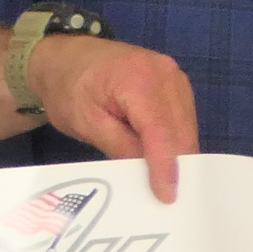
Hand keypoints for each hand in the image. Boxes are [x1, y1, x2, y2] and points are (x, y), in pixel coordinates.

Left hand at [27, 34, 198, 201]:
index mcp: (137, 78)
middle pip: (180, 130)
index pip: (160, 130)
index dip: (165, 166)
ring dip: (178, 152)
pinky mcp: (177, 83)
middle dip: (177, 163)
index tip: (167, 195)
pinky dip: (175, 139)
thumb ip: (119, 146)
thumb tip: (147, 173)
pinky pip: (184, 118)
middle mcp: (164, 73)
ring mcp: (174, 76)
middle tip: (166, 193)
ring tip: (163, 176)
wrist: (65, 56)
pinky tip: (163, 153)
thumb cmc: (67, 87)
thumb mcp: (86, 123)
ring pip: (187, 126)